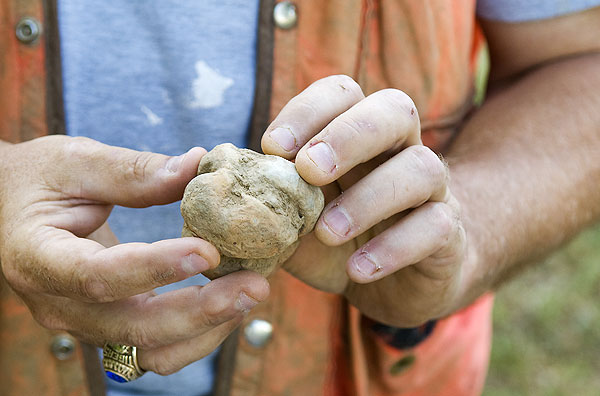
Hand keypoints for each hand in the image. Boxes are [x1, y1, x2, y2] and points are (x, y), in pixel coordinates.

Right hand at [0, 136, 268, 374]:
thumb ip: (133, 170)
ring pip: (150, 352)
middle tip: (255, 284)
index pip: (96, 276)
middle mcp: (59, 304)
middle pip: (133, 328)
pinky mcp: (110, 327)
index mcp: (38, 258)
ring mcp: (86, 324)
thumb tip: (199, 167)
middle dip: (200, 312)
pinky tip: (229, 301)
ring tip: (250, 292)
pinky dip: (198, 333)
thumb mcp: (76, 160)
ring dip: (206, 330)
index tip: (208, 250)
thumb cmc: (40, 179)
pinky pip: (157, 348)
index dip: (154, 268)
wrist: (14, 208)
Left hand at [262, 75, 464, 326]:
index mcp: (357, 136)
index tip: (272, 146)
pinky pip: (435, 227)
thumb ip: (265, 202)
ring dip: (369, 197)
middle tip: (308, 170)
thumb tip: (216, 190)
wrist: (394, 282)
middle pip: (395, 110)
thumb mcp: (294, 221)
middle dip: (348, 135)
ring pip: (423, 167)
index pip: (342, 94)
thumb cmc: (337, 240)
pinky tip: (358, 270)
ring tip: (328, 231)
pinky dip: (394, 248)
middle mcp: (399, 151)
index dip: (308, 110)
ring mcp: (431, 190)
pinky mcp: (447, 233)